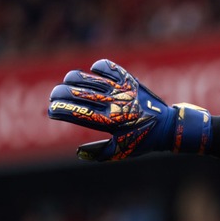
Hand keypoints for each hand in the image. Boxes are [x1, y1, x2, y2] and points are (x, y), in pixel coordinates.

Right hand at [48, 59, 210, 160]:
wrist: (168, 125)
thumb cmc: (143, 140)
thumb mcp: (122, 151)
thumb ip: (99, 153)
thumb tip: (77, 152)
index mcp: (110, 122)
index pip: (76, 113)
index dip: (59, 109)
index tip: (51, 110)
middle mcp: (114, 103)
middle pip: (77, 93)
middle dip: (60, 93)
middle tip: (54, 96)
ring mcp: (121, 90)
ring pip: (88, 77)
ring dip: (73, 78)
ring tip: (68, 82)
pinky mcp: (129, 80)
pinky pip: (108, 67)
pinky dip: (97, 67)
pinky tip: (93, 72)